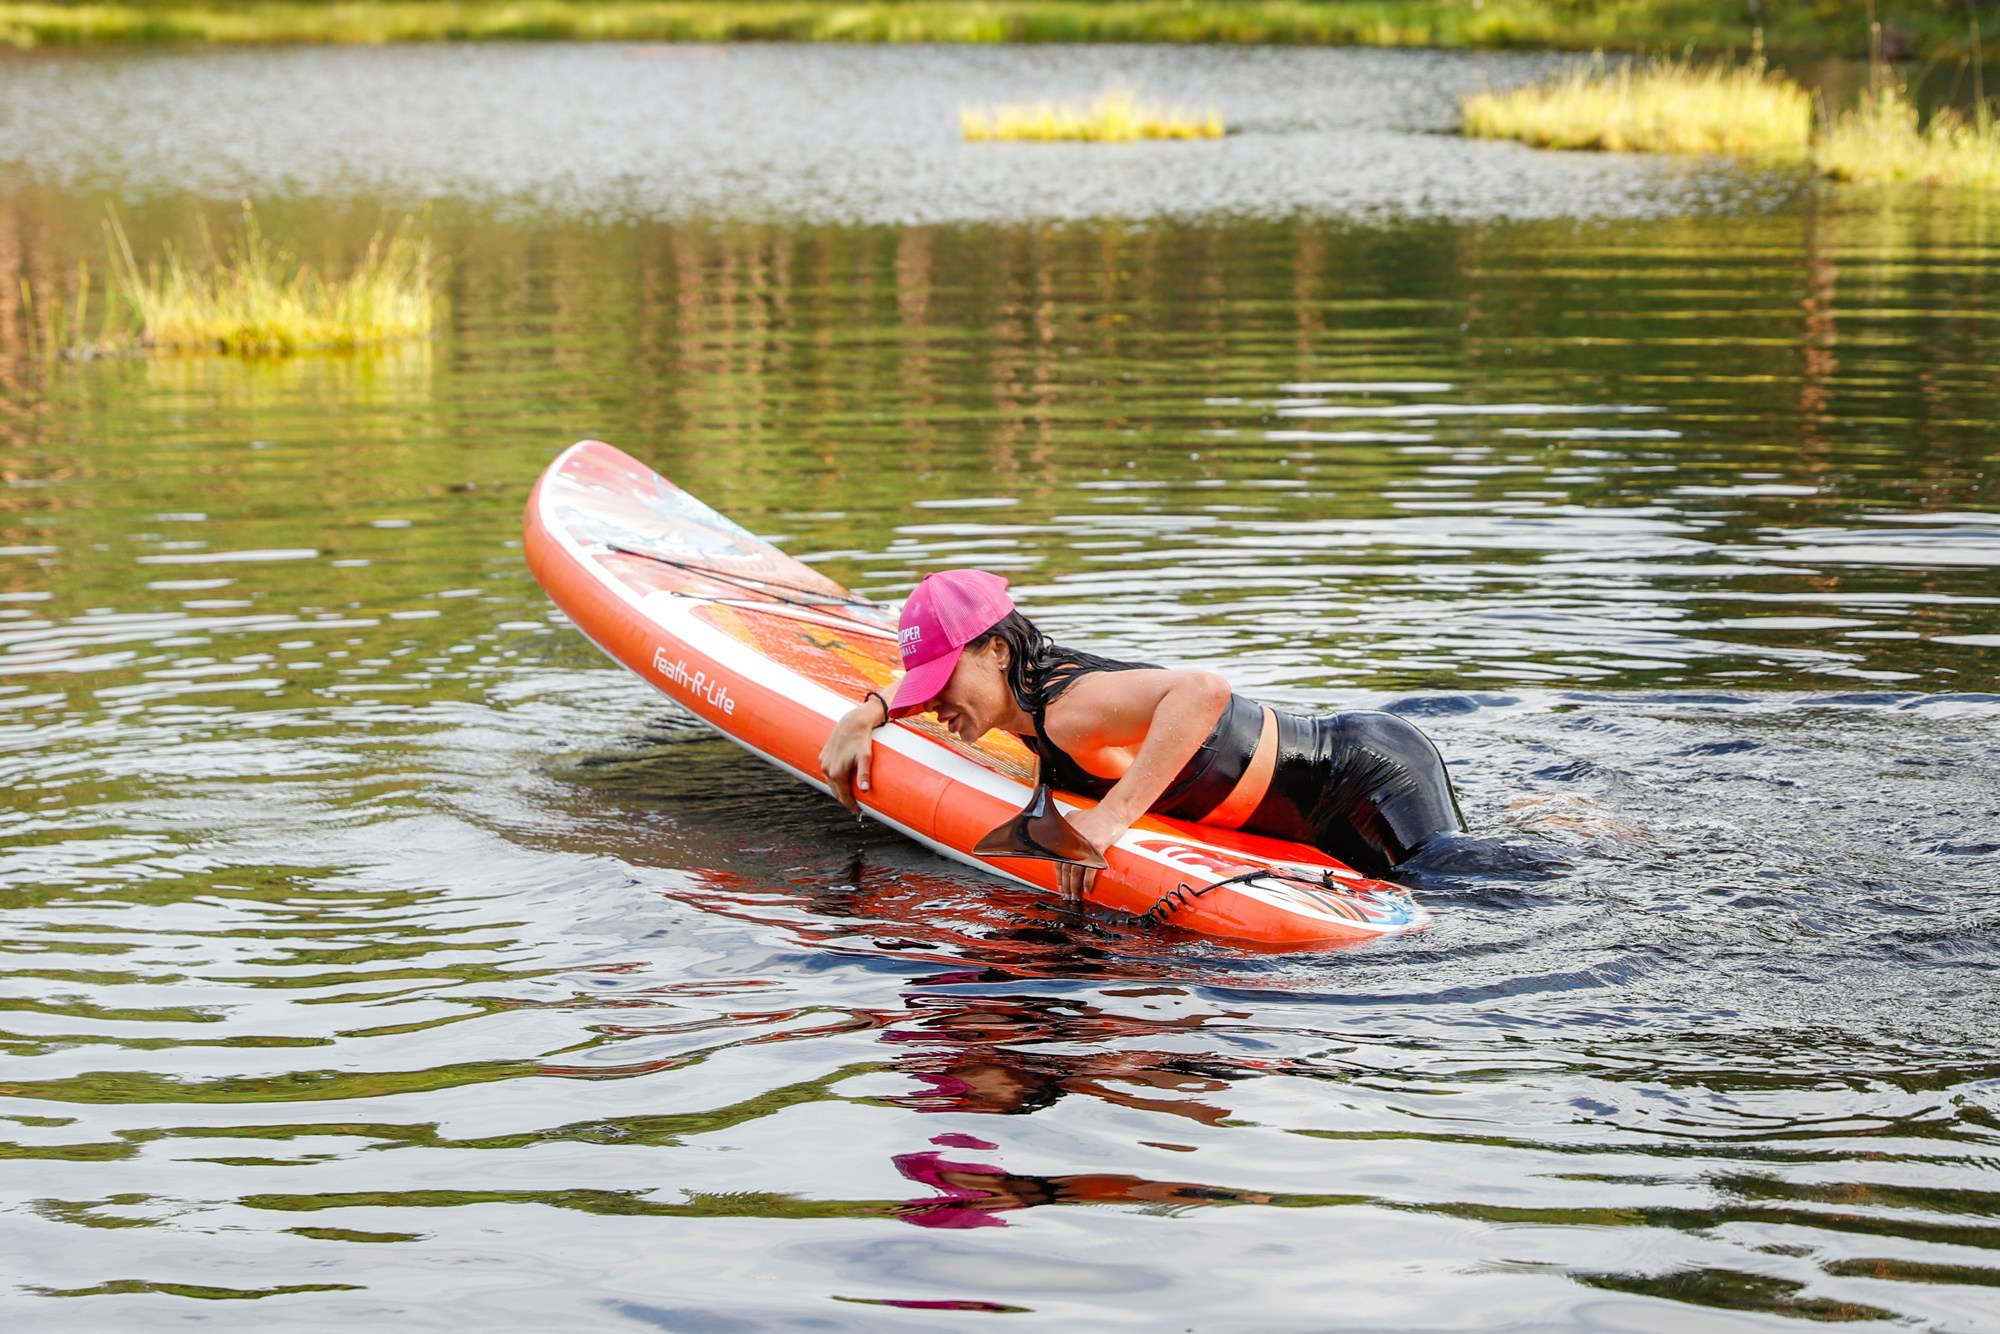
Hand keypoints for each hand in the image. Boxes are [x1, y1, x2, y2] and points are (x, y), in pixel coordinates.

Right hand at [818, 697, 886, 812]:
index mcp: (836, 772)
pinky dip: (835, 780)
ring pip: (831, 782)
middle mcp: (827, 769)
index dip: (851, 805)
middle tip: (855, 807)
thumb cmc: (861, 740)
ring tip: (849, 796)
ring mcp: (824, 762)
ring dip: (839, 790)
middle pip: (836, 791)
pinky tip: (842, 781)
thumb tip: (865, 790)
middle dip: (845, 800)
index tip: (858, 811)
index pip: (843, 795)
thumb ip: (864, 774)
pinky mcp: (823, 756)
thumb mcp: (865, 757)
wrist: (852, 723)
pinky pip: (828, 773)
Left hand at [1054, 803, 1129, 901]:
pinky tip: (1087, 889)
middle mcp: (1071, 841)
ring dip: (1074, 887)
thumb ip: (1067, 826)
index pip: (1057, 860)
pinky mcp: (1096, 848)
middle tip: (1066, 896)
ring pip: (1075, 872)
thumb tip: (1064, 836)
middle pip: (1064, 868)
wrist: (1113, 812)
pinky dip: (1087, 881)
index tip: (1060, 885)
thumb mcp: (1075, 816)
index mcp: (1064, 834)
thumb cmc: (1097, 814)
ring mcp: (1083, 845)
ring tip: (1075, 897)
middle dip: (1065, 885)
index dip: (1058, 875)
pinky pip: (1090, 870)